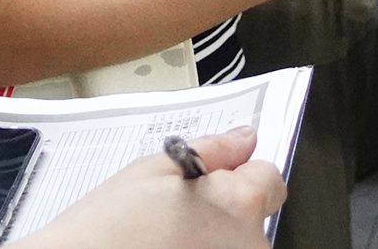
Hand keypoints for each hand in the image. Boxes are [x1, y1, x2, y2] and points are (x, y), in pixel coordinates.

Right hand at [17, 126, 285, 248]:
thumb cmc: (107, 229)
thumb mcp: (154, 170)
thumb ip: (211, 151)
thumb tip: (243, 139)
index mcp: (238, 204)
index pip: (270, 180)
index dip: (242, 175)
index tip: (216, 183)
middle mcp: (249, 246)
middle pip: (254, 220)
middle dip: (225, 214)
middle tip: (177, 217)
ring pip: (237, 248)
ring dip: (214, 243)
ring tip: (166, 243)